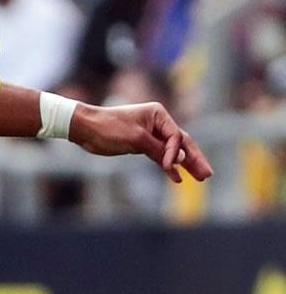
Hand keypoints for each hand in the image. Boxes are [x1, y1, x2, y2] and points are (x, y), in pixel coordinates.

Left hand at [70, 101, 212, 183]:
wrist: (86, 128)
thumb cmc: (109, 128)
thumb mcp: (135, 138)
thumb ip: (159, 149)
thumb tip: (181, 159)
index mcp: (158, 114)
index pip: (176, 136)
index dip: (176, 153)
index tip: (169, 167)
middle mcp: (157, 122)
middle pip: (182, 142)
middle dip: (195, 159)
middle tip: (208, 174)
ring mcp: (150, 133)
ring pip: (173, 151)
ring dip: (186, 164)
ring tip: (201, 177)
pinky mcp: (142, 144)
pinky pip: (160, 156)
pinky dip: (168, 166)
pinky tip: (177, 178)